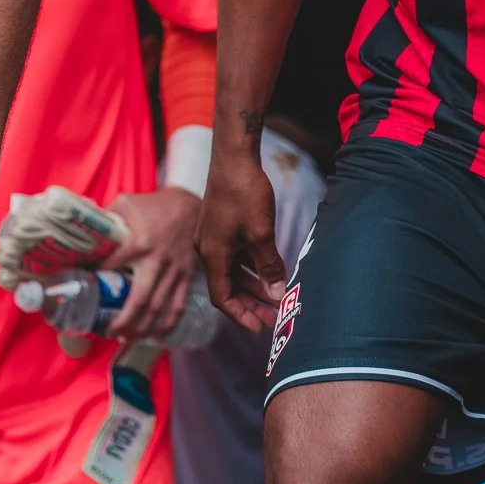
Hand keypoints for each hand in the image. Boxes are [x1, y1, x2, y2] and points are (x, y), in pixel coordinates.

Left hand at [100, 188, 201, 340]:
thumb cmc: (153, 205)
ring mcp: (173, 269)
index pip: (111, 269)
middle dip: (123, 321)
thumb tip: (82, 232)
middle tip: (110, 333)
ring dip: (142, 327)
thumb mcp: (126, 203)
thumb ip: (106, 218)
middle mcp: (155, 259)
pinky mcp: (187, 274)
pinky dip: (168, 323)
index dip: (96, 283)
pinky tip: (158, 336)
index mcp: (137, 242)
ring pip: (158, 307)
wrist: (190, 203)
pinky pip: (178, 304)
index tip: (85, 295)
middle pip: (139, 300)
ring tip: (128, 339)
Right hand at [198, 159, 286, 334]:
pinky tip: (268, 269)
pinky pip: (235, 255)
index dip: (241, 315)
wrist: (234, 156)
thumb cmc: (244, 192)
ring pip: (233, 271)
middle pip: (228, 287)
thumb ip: (268, 265)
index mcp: (212, 255)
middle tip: (273, 317)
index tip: (260, 328)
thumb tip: (277, 293)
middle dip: (250, 303)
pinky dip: (250, 266)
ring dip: (252, 285)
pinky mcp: (221, 225)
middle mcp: (208, 249)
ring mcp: (213, 237)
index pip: (223, 298)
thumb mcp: (261, 232)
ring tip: (274, 296)